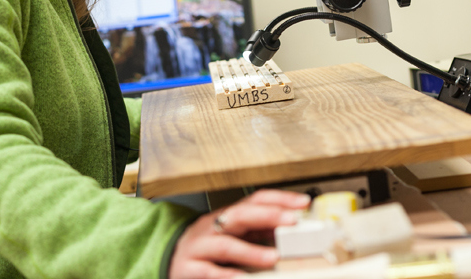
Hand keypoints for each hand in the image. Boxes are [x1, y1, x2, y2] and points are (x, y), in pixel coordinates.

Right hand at [168, 189, 309, 278]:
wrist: (167, 258)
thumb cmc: (205, 247)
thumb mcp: (231, 234)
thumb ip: (257, 233)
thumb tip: (288, 231)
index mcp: (226, 216)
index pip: (254, 200)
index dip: (279, 198)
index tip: (303, 202)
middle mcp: (212, 227)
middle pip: (240, 215)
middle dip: (267, 216)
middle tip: (292, 221)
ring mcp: (200, 248)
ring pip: (225, 246)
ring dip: (250, 251)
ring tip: (273, 258)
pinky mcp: (189, 270)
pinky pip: (209, 273)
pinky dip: (226, 276)